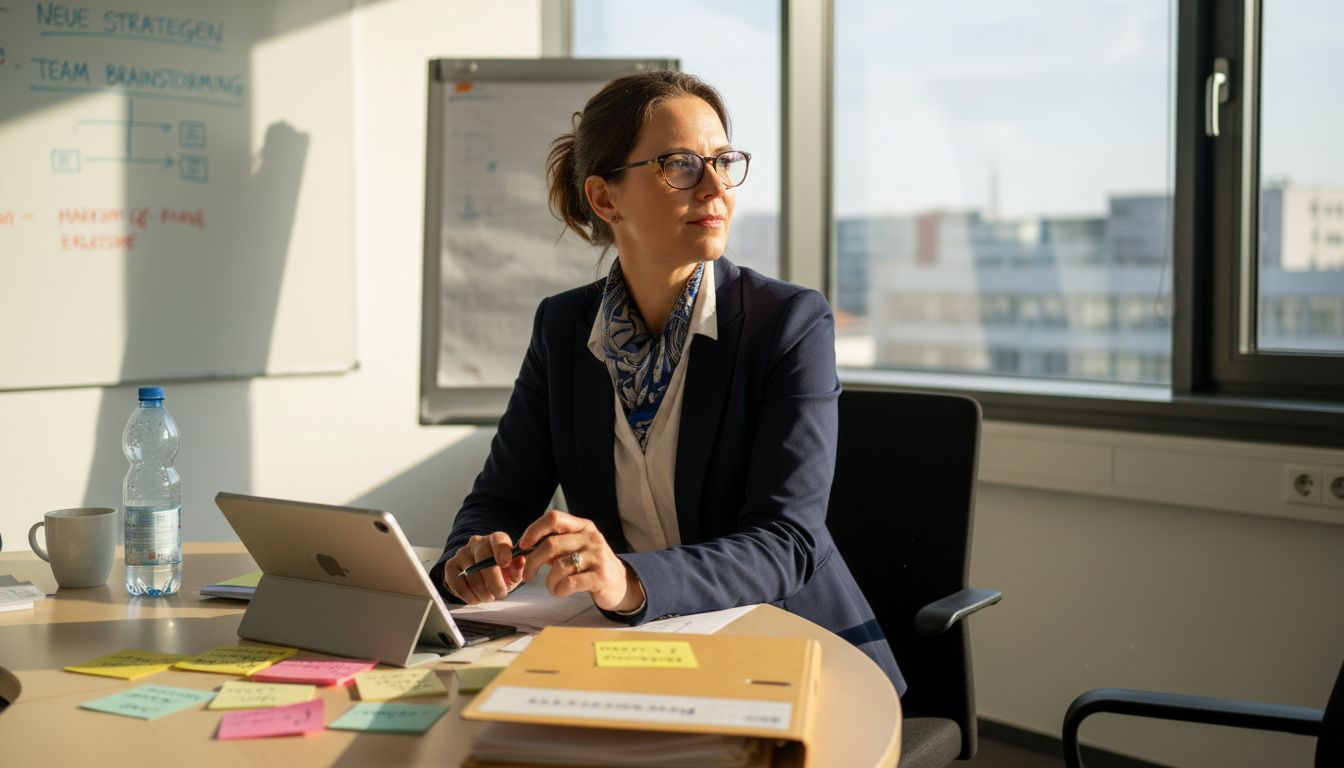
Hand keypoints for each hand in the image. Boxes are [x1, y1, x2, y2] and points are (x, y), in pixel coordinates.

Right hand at [442, 531, 525, 603]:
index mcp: (496, 539)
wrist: (482, 576)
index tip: (505, 563)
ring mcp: (462, 553)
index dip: (502, 551)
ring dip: (482, 591)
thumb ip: (518, 567)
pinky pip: (458, 582)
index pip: (498, 540)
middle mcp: (477, 542)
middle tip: (500, 593)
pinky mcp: (451, 565)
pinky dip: (468, 595)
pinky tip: (476, 598)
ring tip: (489, 597)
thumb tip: (520, 561)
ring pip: (470, 573)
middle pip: (482, 557)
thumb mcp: (513, 571)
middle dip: (493, 580)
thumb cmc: (501, 572)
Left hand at [518, 509, 644, 612]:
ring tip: (551, 587)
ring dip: (548, 581)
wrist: (620, 583)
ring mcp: (597, 557)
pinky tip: (561, 591)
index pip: (554, 518)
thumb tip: (525, 548)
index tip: (523, 545)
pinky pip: (570, 583)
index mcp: (583, 526)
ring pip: (559, 567)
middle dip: (533, 562)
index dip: (534, 530)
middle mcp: (591, 538)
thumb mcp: (577, 546)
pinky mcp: (600, 577)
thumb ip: (556, 544)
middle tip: (527, 575)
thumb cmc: (591, 564)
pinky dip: (559, 589)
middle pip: (551, 544)